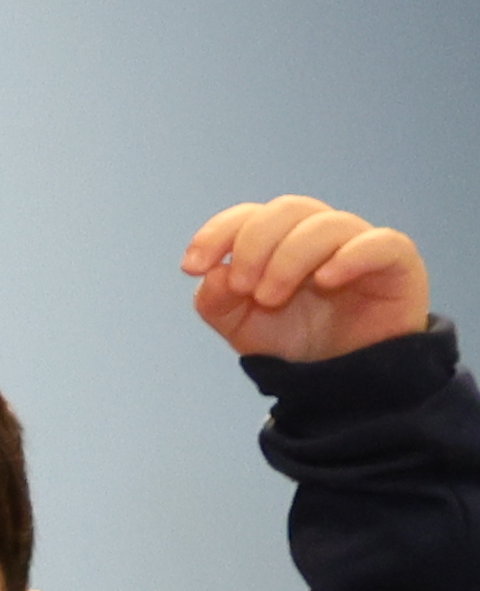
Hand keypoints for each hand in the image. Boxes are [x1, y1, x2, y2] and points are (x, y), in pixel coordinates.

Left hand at [184, 195, 430, 362]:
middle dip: (255, 245)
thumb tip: (213, 273)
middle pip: (288, 209)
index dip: (218, 232)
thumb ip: (216, 300)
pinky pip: (381, 242)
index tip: (192, 267)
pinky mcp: (397, 264)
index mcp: (281, 239)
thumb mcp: (240, 326)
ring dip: (289, 258)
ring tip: (271, 298)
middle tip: (244, 288)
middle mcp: (321, 234)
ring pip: (327, 224)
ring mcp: (360, 244)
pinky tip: (325, 280)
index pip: (250, 214)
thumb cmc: (293, 341)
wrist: (341, 381)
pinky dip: (349, 256)